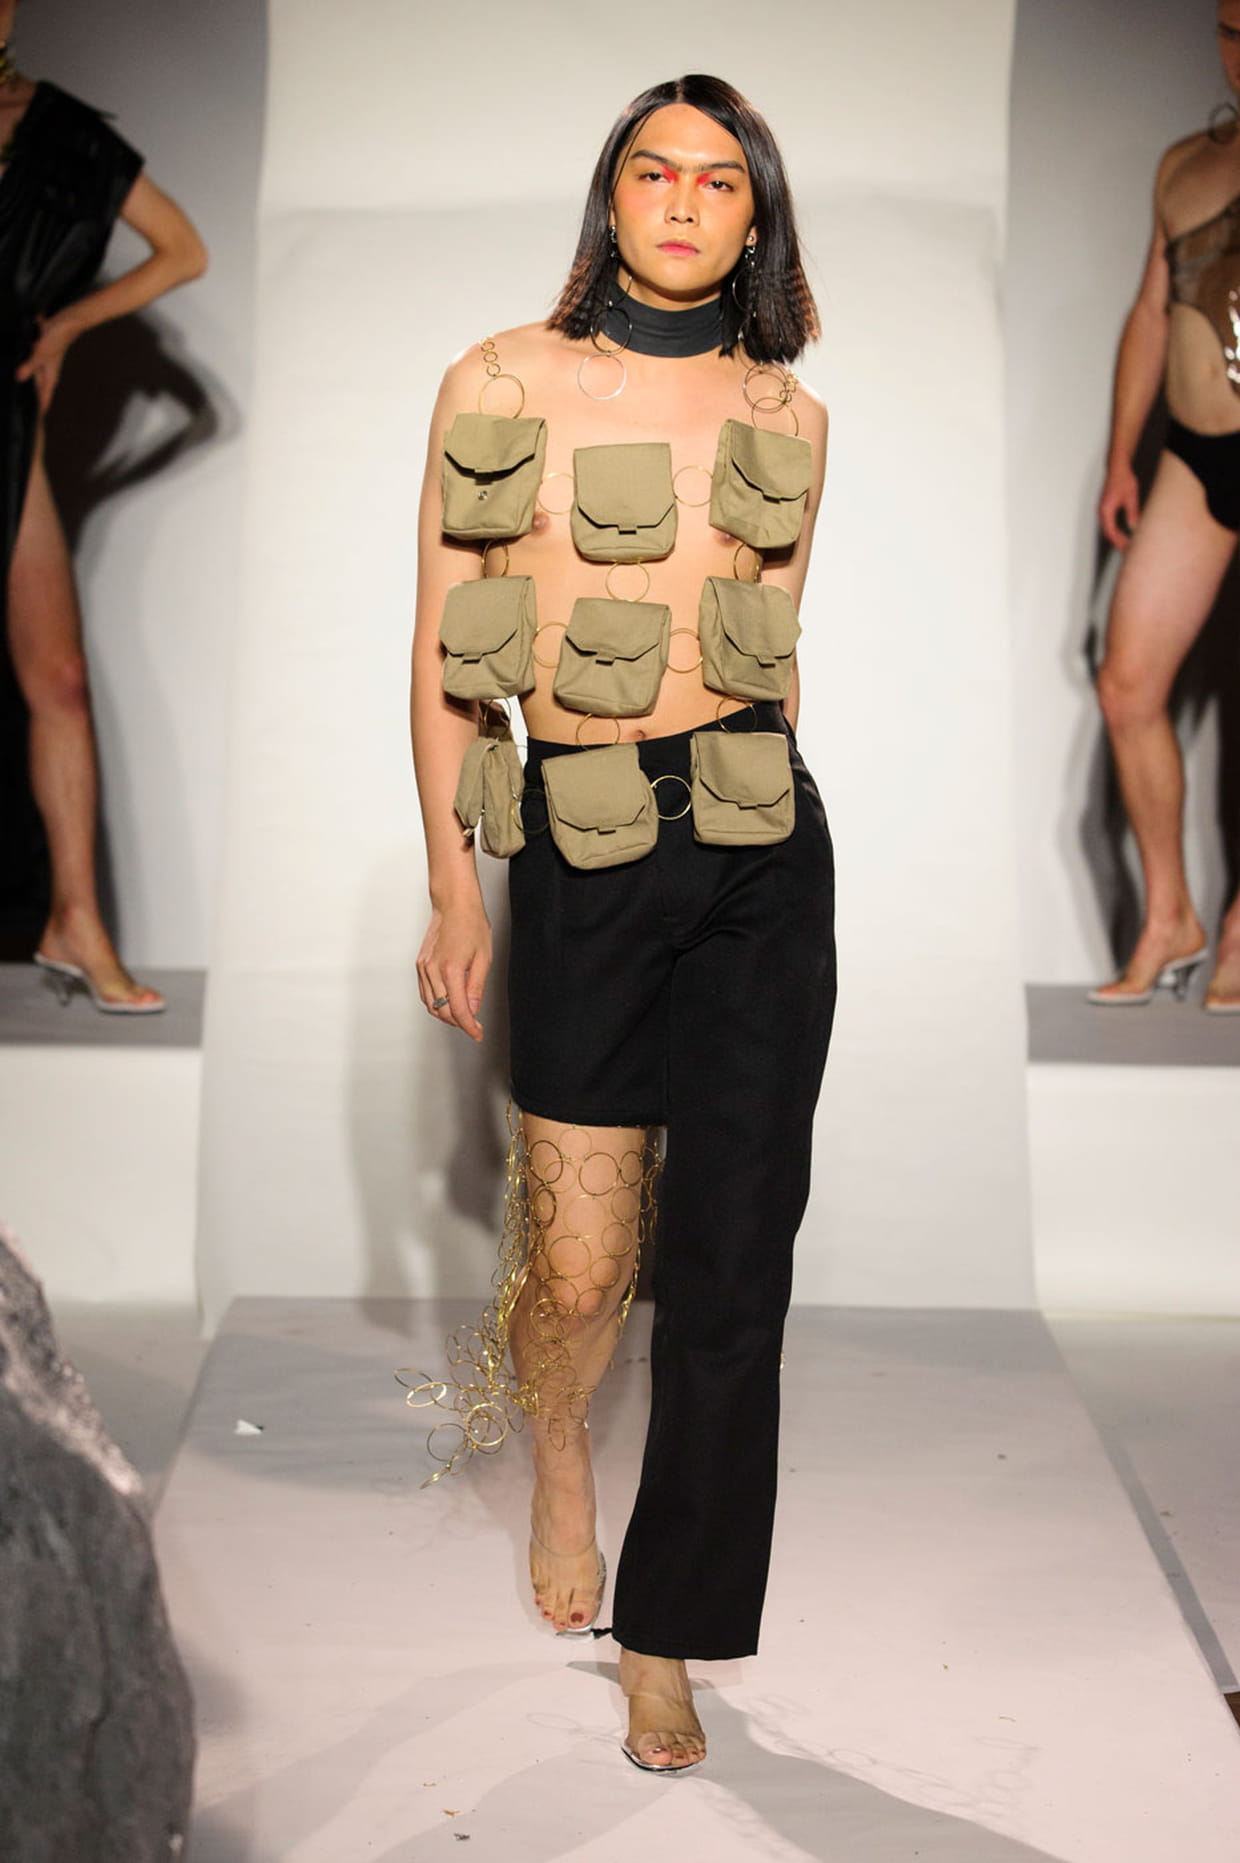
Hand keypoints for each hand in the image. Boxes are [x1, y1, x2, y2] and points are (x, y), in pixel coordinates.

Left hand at [15, 312, 80, 412]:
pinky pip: (32, 369)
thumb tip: (18, 379)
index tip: (34, 424)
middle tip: (24, 415)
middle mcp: (47, 374)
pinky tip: (19, 373)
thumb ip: (29, 367)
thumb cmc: (57, 339)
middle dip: (32, 403)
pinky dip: (27, 374)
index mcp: (49, 378)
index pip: (44, 400)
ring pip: (35, 382)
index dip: (38, 412)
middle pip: (39, 393)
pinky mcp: (40, 357)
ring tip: (21, 399)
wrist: (66, 323)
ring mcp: (44, 366)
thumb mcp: (40, 353)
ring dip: (29, 389)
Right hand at [416, 900, 491, 1042]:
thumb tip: (473, 1010)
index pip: (459, 1010)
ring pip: (431, 1005)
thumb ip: (476, 987)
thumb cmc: (471, 924)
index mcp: (451, 970)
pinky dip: (436, 1002)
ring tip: (463, 1015)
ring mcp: (423, 968)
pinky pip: (425, 993)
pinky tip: (449, 1001)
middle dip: (459, 1022)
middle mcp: (432, 971)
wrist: (454, 904)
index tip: (477, 1034)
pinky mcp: (420, 964)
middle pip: (443, 1011)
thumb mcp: (484, 958)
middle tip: (474, 1025)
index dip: (469, 1027)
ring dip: (446, 1014)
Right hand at [1098, 461, 1139, 550]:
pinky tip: (1123, 532)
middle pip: (1107, 533)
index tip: (1126, 548)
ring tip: (1126, 543)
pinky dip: (1114, 530)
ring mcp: (1102, 510)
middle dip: (1117, 542)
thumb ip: (1132, 513)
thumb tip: (1134, 527)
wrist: (1117, 468)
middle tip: (1128, 549)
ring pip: (1107, 529)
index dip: (1118, 542)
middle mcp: (1101, 512)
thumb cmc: (1123, 479)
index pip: (1111, 532)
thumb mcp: (1131, 497)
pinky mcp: (1105, 508)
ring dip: (1116, 537)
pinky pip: (1108, 524)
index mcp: (1106, 510)